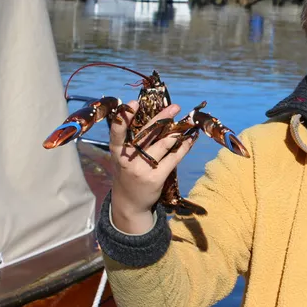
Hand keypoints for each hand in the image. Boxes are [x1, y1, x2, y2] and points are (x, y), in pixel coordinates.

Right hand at [109, 100, 195, 233]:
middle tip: (175, 107)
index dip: (124, 117)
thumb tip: (156, 119)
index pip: (117, 132)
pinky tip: (190, 139)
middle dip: (161, 119)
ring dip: (176, 132)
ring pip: (162, 145)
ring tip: (186, 123)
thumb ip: (132, 142)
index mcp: (117, 151)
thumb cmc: (127, 173)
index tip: (133, 103)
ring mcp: (141, 169)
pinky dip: (183, 147)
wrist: (129, 203)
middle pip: (146, 134)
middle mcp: (127, 159)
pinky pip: (173, 158)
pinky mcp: (155, 178)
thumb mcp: (122, 157)